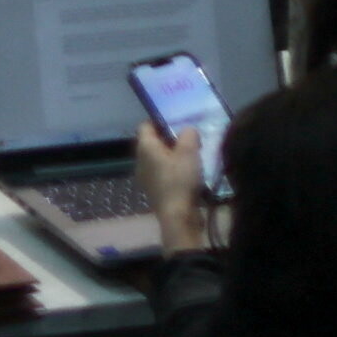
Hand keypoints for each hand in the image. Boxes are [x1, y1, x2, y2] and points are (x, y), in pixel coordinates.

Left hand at [130, 112, 217, 251]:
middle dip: (171, 138)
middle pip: (154, 142)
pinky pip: (165, 173)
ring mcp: (147, 178)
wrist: (178, 216)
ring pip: (160, 159)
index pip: (145, 125)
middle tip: (190, 136)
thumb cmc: (180, 180)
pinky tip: (192, 172)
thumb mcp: (188, 152)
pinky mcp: (157, 191)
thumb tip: (187, 130)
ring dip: (175, 155)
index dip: (160, 120)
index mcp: (145, 148)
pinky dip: (176, 169)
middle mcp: (141, 161)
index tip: (178, 119)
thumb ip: (188, 135)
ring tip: (195, 153)